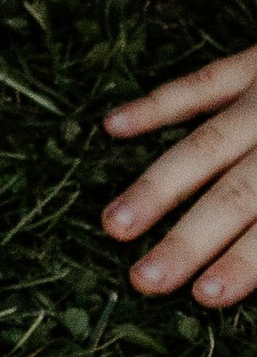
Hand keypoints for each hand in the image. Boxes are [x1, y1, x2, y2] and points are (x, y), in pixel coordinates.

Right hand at [102, 46, 256, 305]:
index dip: (248, 261)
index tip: (206, 296)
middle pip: (237, 191)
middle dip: (189, 238)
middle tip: (144, 279)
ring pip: (206, 143)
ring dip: (158, 184)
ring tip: (113, 224)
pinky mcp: (256, 60)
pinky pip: (201, 82)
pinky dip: (157, 106)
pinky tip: (115, 126)